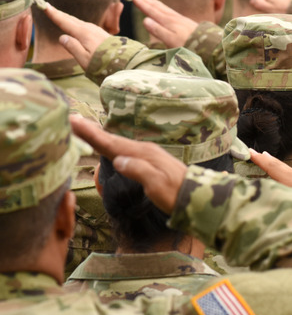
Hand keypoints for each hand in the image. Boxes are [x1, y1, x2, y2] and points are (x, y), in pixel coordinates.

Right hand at [44, 4, 110, 69]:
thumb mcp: (85, 60)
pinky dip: (77, 23)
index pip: (65, 22)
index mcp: (84, 34)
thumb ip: (73, 48)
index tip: (44, 5)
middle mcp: (91, 29)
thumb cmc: (105, 65)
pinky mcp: (103, 35)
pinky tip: (77, 26)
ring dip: (68, 18)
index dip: (54, 14)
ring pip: (79, 22)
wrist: (128, 64)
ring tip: (59, 14)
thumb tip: (62, 37)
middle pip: (71, 20)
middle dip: (59, 13)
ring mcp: (98, 31)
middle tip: (48, 6)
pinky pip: (86, 26)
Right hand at [70, 115, 185, 211]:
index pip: (111, 143)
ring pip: (117, 142)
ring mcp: (147, 154)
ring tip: (82, 127)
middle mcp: (143, 150)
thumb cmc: (175, 193)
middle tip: (71, 119)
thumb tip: (118, 160)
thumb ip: (138, 171)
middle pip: (112, 139)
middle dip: (91, 130)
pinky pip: (124, 149)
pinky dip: (111, 144)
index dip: (91, 134)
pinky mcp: (149, 160)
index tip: (73, 122)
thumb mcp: (156, 185)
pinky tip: (107, 144)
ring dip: (99, 135)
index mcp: (142, 154)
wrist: (196, 196)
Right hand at [132, 0, 197, 47]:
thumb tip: (145, 20)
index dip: (141, 3)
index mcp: (168, 22)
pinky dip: (163, 6)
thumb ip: (159, 31)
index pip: (151, 11)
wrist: (210, 45)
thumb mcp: (172, 41)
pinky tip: (163, 8)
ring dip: (153, 1)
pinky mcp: (185, 23)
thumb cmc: (190, 45)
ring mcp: (180, 19)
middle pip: (156, 6)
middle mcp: (173, 18)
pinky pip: (170, 10)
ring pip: (163, 7)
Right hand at [249, 149, 291, 193]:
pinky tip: (285, 175)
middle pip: (278, 165)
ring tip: (267, 158)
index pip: (271, 166)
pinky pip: (291, 174)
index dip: (259, 160)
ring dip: (274, 163)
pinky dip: (283, 171)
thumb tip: (265, 191)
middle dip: (265, 159)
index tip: (249, 151)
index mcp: (290, 179)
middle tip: (254, 151)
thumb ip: (280, 192)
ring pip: (285, 169)